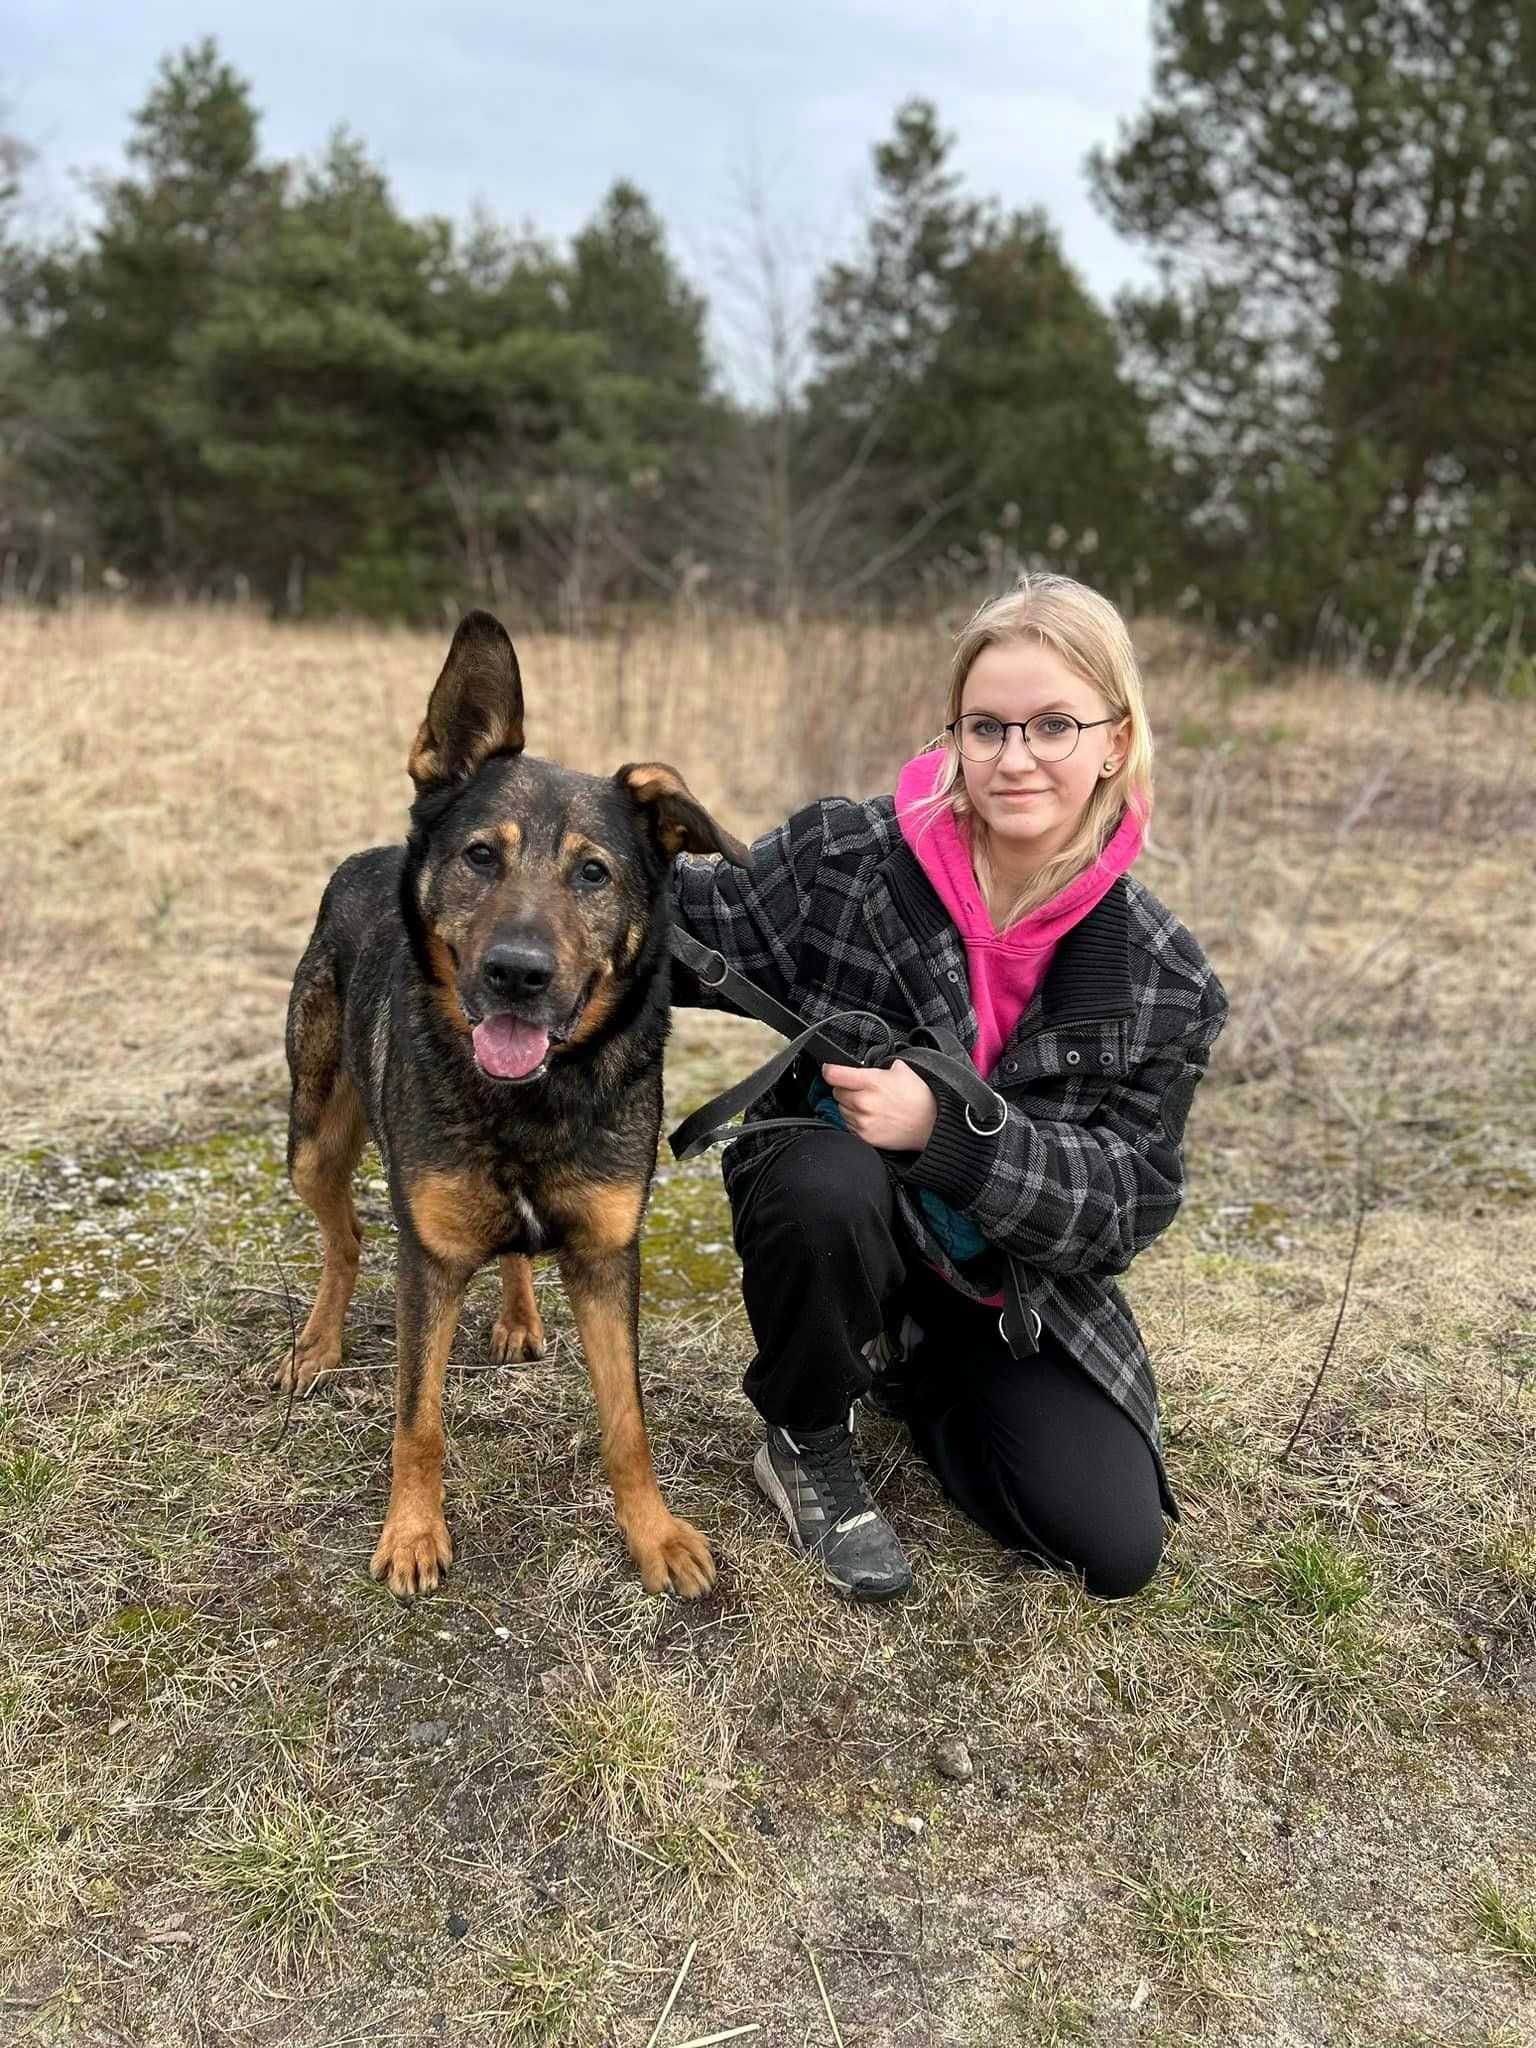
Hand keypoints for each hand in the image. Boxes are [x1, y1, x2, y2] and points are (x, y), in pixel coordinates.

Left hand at [822, 1060, 937, 1151]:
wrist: (931, 1124)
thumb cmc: (919, 1097)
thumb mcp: (901, 1070)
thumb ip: (880, 1065)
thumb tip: (867, 1065)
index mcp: (870, 1082)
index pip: (833, 1074)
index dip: (830, 1069)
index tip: (830, 1069)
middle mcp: (862, 1102)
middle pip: (836, 1092)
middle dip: (846, 1089)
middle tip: (862, 1090)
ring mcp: (862, 1121)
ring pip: (841, 1109)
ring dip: (850, 1106)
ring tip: (871, 1105)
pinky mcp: (865, 1137)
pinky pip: (849, 1125)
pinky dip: (856, 1121)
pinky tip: (872, 1118)